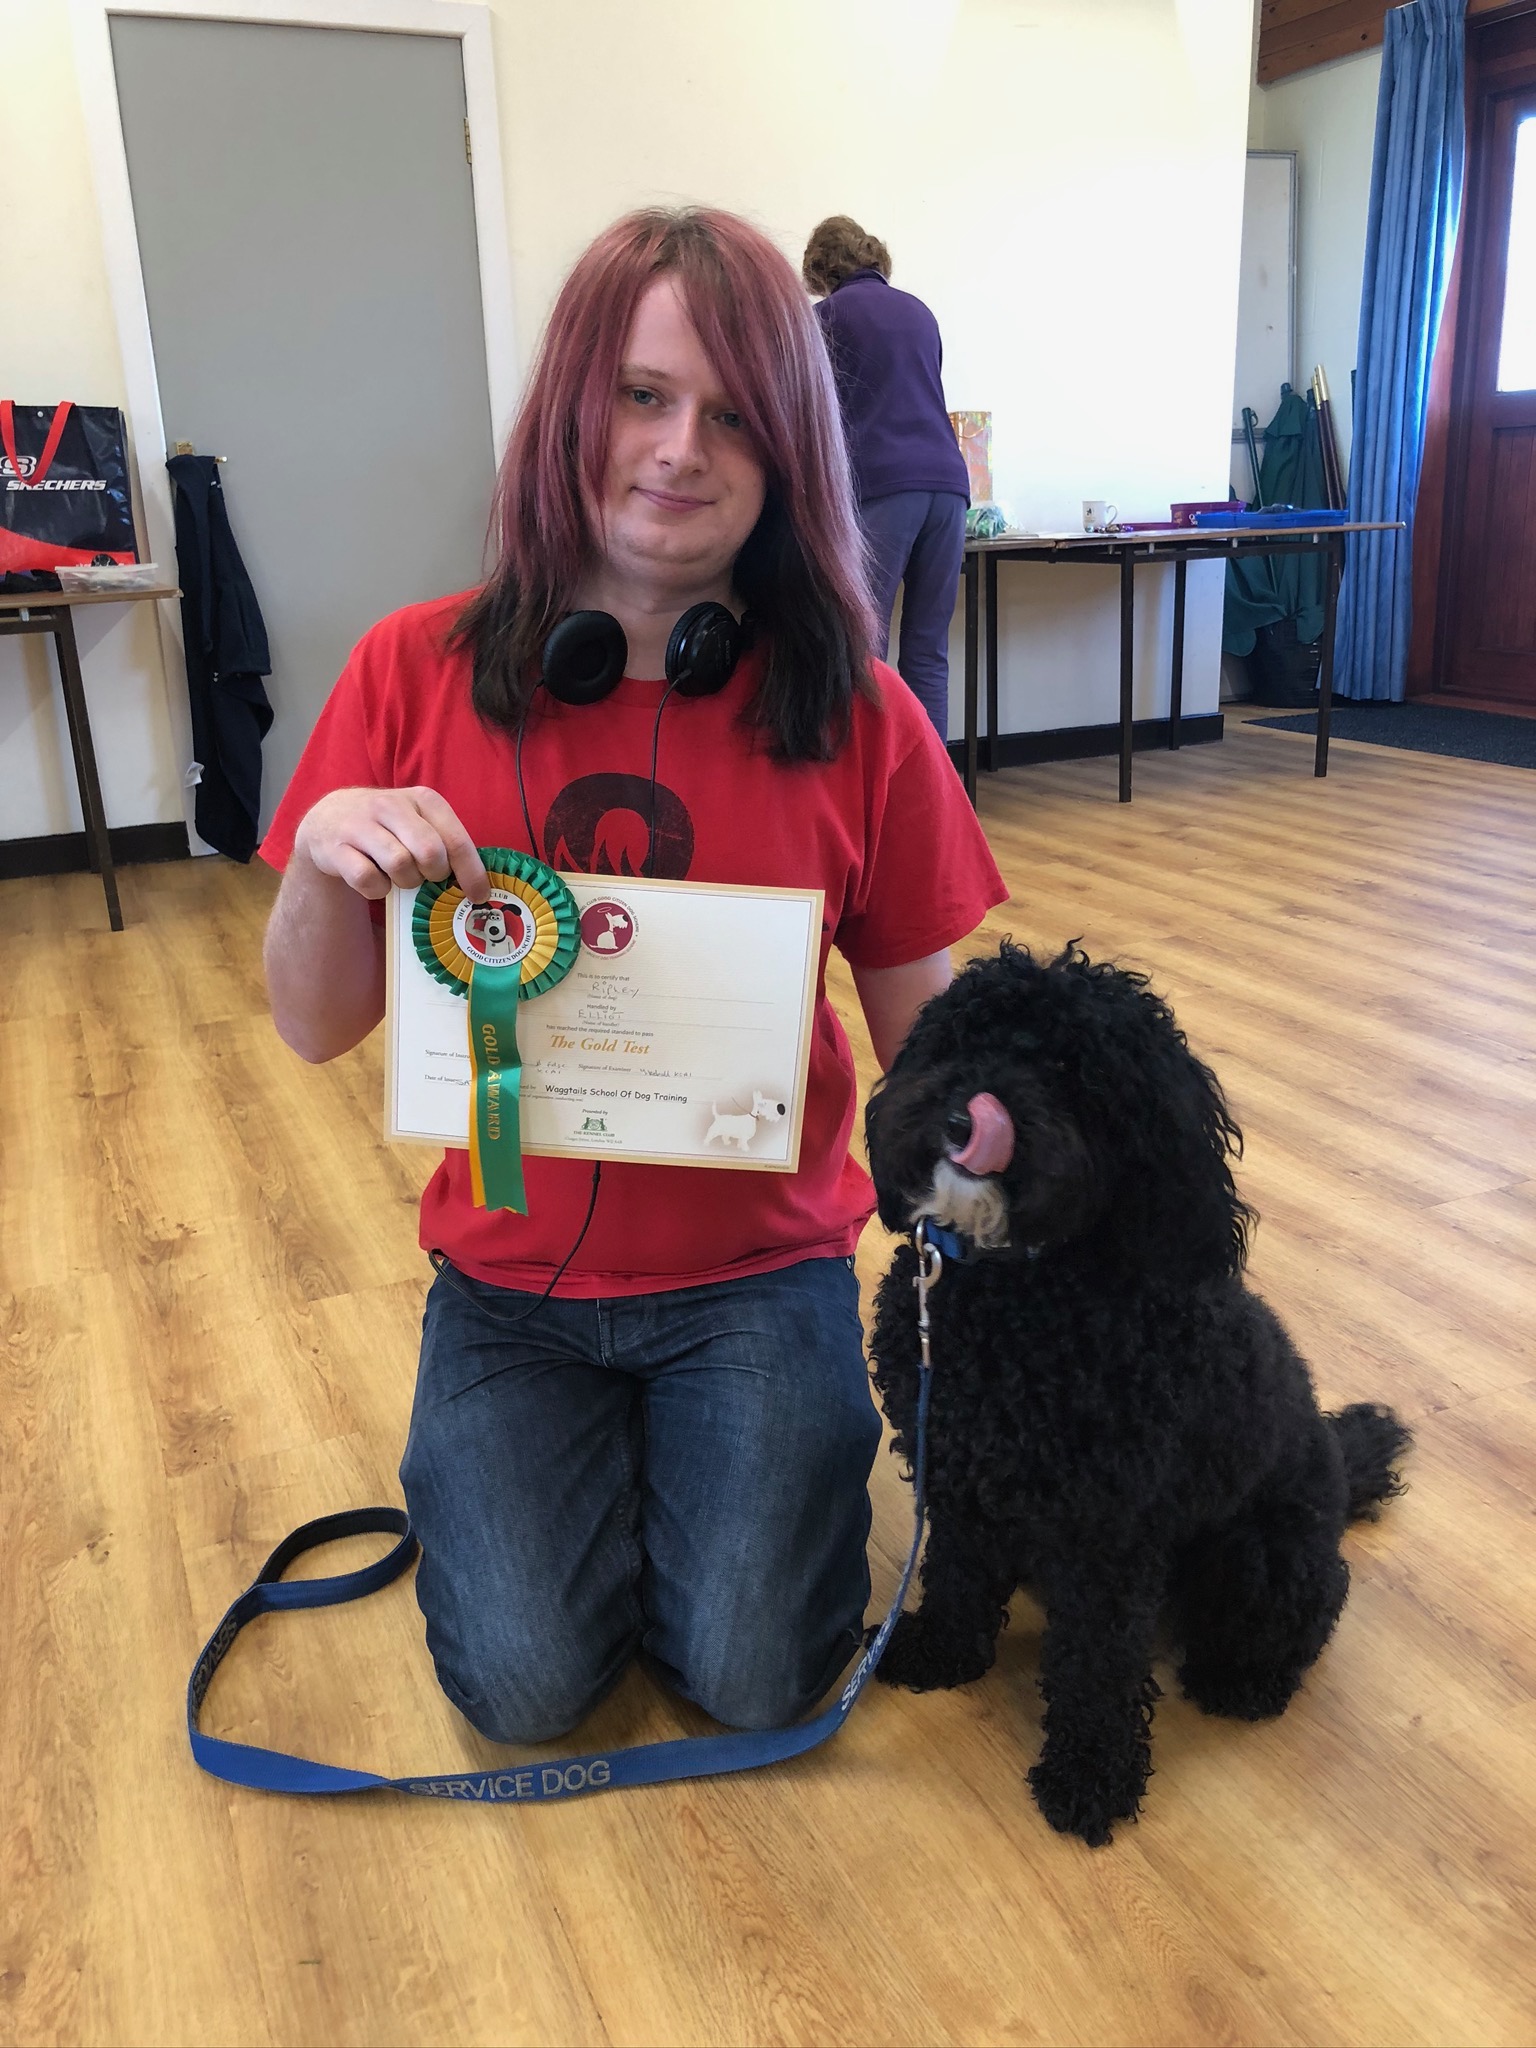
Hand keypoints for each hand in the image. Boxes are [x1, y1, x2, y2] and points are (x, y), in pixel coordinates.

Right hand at [292, 787, 488, 901]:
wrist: (328, 819)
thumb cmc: (387, 827)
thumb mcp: (419, 823)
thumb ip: (446, 844)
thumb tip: (477, 885)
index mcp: (422, 799)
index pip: (455, 840)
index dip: (471, 873)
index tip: (479, 896)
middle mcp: (391, 806)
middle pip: (429, 853)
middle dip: (434, 874)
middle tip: (427, 876)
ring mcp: (360, 825)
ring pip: (399, 865)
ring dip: (405, 882)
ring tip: (399, 876)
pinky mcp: (336, 848)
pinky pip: (368, 880)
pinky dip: (377, 889)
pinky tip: (375, 879)